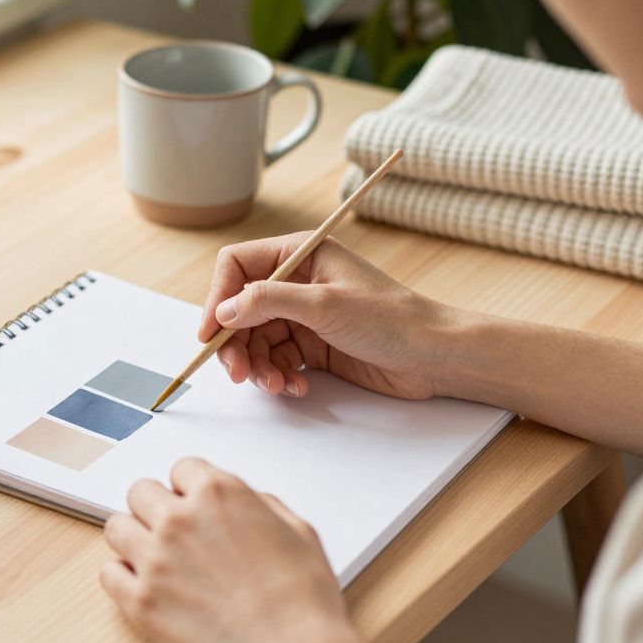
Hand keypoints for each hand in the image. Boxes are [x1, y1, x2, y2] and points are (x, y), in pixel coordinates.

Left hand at [101, 458, 380, 642]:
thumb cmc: (304, 603)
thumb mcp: (299, 532)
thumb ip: (263, 506)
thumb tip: (247, 503)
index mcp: (219, 493)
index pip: (181, 469)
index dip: (190, 489)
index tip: (193, 504)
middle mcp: (180, 519)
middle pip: (140, 492)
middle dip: (157, 507)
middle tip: (172, 530)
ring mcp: (155, 559)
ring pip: (116, 527)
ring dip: (134, 537)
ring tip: (154, 556)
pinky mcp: (140, 601)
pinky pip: (108, 573)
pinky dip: (122, 577)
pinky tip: (145, 585)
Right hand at [199, 232, 457, 400]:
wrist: (434, 356)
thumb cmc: (390, 319)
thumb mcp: (323, 304)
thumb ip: (267, 301)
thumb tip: (222, 310)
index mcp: (299, 254)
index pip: (236, 266)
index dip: (216, 298)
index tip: (209, 334)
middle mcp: (296, 282)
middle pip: (239, 309)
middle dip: (235, 344)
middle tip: (239, 374)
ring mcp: (303, 315)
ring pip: (255, 340)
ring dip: (259, 367)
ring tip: (276, 385)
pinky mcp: (312, 346)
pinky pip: (276, 360)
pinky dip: (278, 376)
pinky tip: (297, 388)